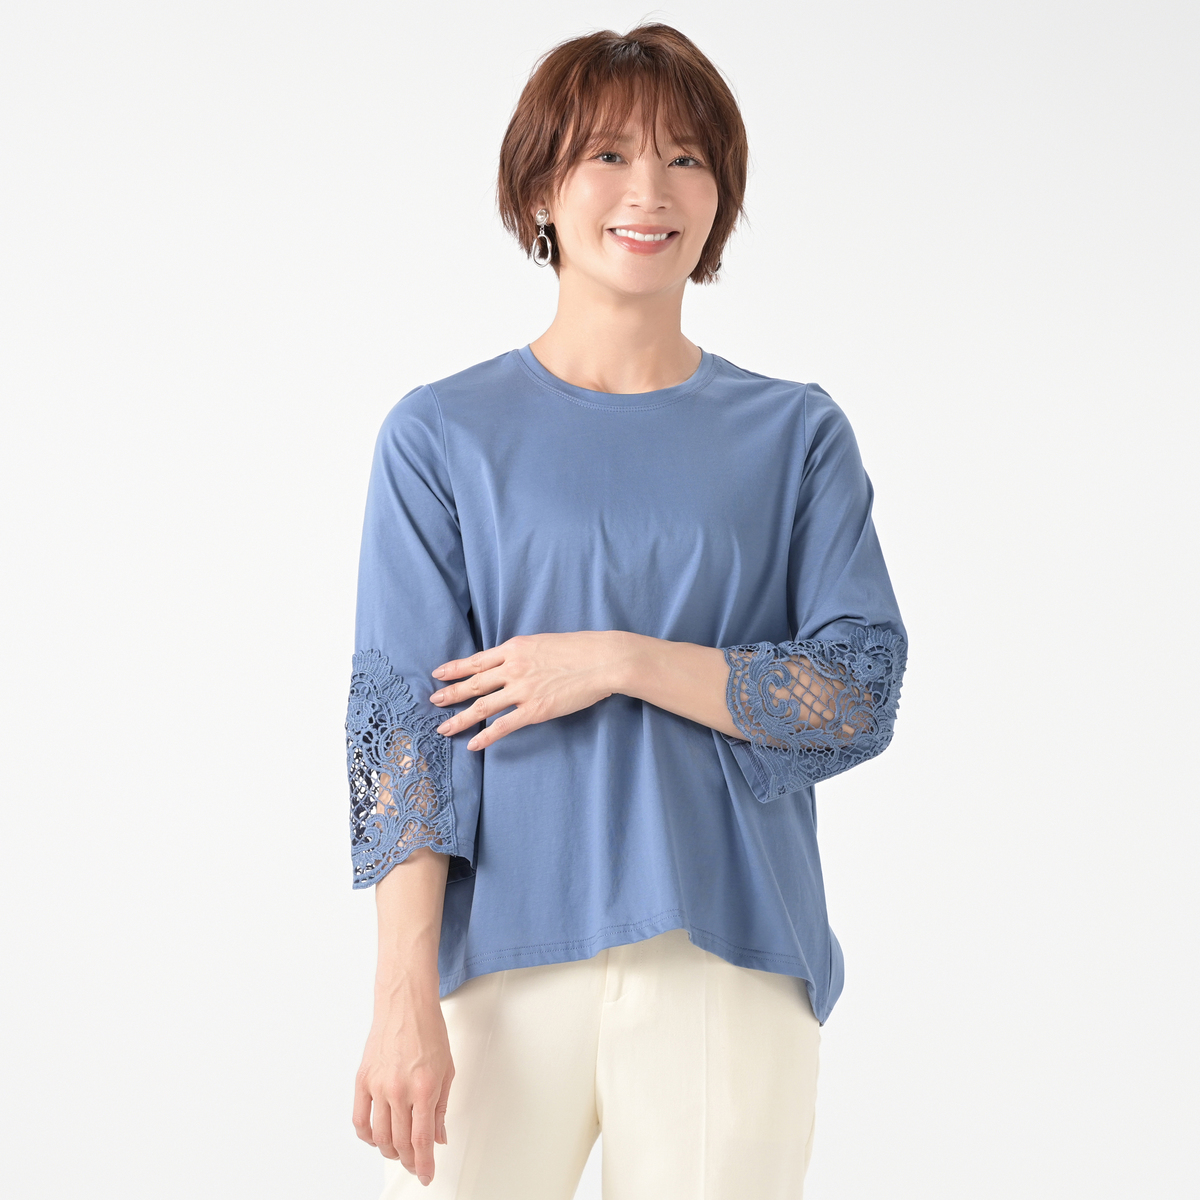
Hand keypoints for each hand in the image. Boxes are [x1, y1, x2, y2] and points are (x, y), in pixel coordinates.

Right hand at [353, 990, 453, 1183]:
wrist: (405, 1003)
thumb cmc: (428, 1030)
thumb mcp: (447, 1070)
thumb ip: (441, 1108)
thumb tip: (438, 1137)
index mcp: (425, 1088)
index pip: (422, 1140)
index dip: (424, 1164)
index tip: (426, 1175)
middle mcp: (399, 1090)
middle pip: (400, 1142)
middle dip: (409, 1160)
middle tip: (415, 1164)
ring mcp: (378, 1086)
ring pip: (379, 1137)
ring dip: (390, 1151)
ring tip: (399, 1152)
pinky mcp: (362, 1080)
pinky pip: (360, 1120)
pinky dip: (367, 1136)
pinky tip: (377, 1137)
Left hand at [429, 631, 627, 750]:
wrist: (602, 660)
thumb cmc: (579, 649)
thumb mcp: (543, 643)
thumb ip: (523, 653)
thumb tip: (510, 662)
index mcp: (514, 648)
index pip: (477, 661)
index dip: (455, 668)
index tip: (439, 673)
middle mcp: (513, 668)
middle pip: (473, 683)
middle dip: (450, 693)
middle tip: (433, 702)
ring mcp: (522, 690)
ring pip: (481, 706)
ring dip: (460, 718)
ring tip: (443, 728)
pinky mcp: (535, 710)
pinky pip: (503, 726)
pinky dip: (486, 736)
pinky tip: (473, 744)